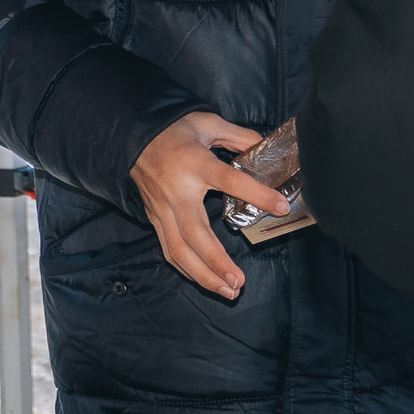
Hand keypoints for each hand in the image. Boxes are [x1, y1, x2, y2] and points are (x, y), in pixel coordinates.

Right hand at [129, 111, 293, 297]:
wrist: (132, 137)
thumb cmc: (174, 130)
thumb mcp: (207, 122)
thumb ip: (237, 136)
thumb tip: (264, 146)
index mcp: (196, 163)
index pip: (230, 181)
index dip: (257, 194)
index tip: (280, 207)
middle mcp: (177, 192)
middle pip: (195, 234)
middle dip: (217, 262)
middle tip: (239, 282)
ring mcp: (163, 209)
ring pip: (178, 250)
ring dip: (203, 275)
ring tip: (228, 290)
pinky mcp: (154, 219)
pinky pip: (168, 250)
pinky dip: (186, 270)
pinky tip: (206, 281)